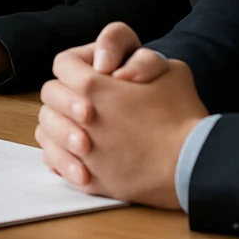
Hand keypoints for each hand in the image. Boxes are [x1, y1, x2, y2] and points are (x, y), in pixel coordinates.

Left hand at [34, 39, 205, 209]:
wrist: (192, 165)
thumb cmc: (182, 116)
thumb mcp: (171, 70)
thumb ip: (142, 60)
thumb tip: (123, 70)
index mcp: (93, 85)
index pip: (63, 64)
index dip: (78, 63)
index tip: (95, 72)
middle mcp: (79, 117)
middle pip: (49, 96)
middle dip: (64, 94)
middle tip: (86, 102)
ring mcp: (81, 150)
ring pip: (47, 130)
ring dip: (59, 125)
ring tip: (80, 127)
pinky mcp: (88, 178)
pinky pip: (55, 162)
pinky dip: (60, 155)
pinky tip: (78, 153)